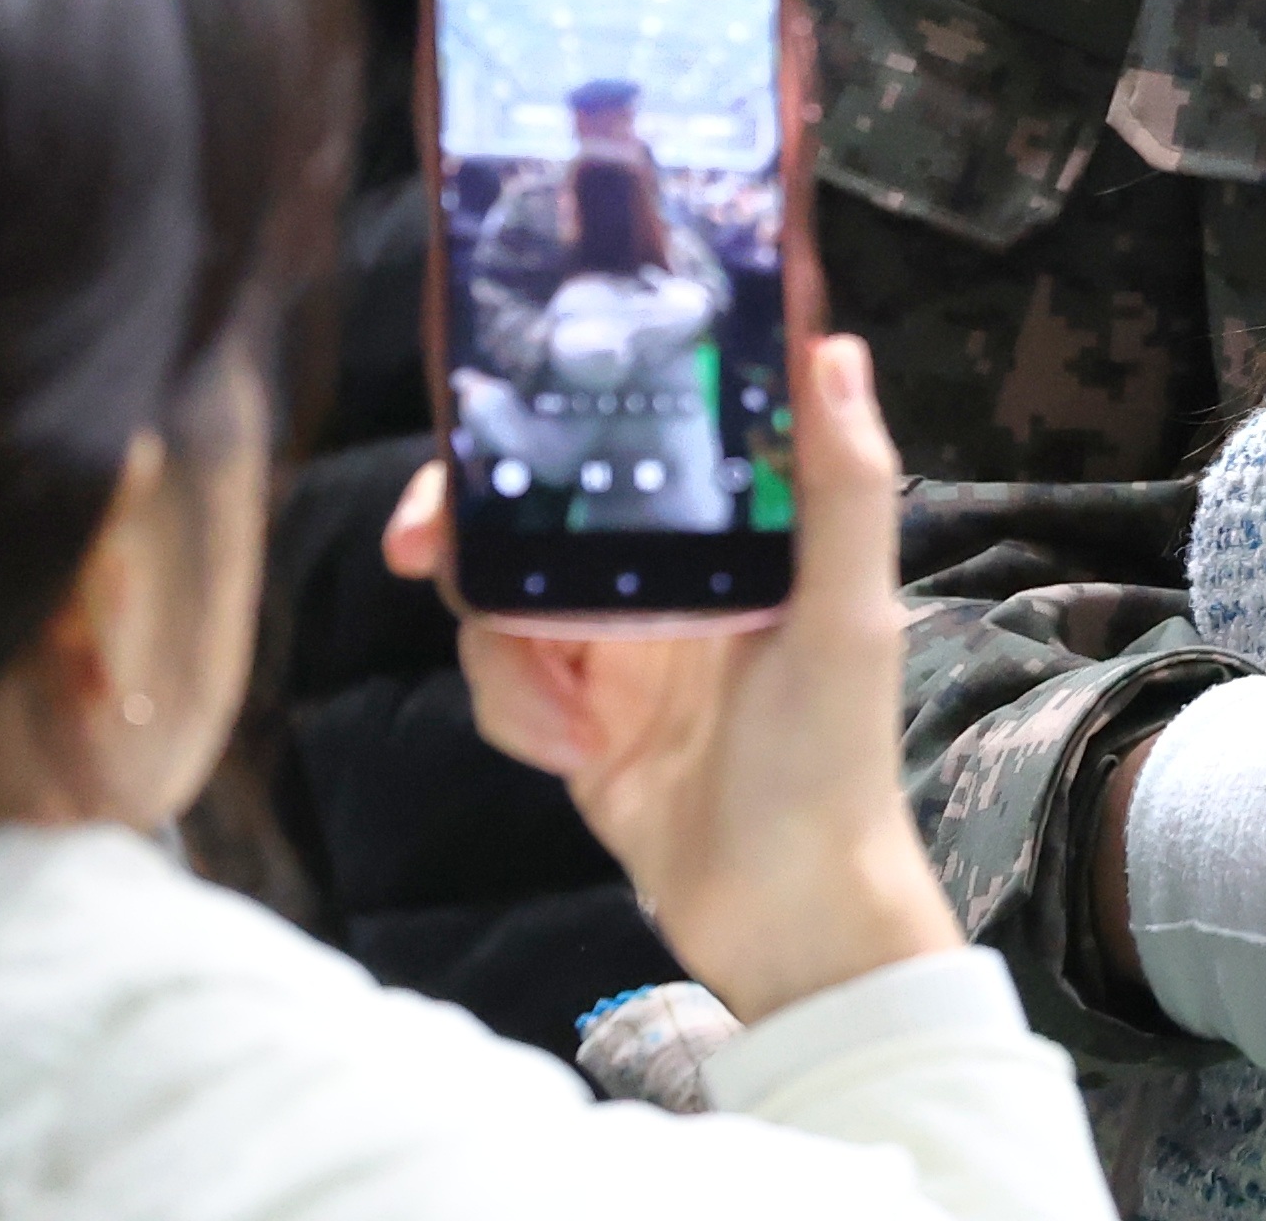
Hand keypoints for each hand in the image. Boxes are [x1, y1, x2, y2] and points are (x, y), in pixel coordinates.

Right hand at [406, 334, 959, 1028]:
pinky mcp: (575, 715)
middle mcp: (673, 570)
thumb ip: (841, 489)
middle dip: (471, 522)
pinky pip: (503, 681)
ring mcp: (618, 643)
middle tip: (419, 545)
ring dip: (508, 653)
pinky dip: (518, 714)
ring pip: (504, 596)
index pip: (639, 431)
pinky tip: (573, 757)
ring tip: (565, 718)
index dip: (562, 406)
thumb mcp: (846, 617)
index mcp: (739, 528)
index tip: (492, 399)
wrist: (786, 917)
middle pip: (541, 503)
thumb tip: (834, 348)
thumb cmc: (834, 759)